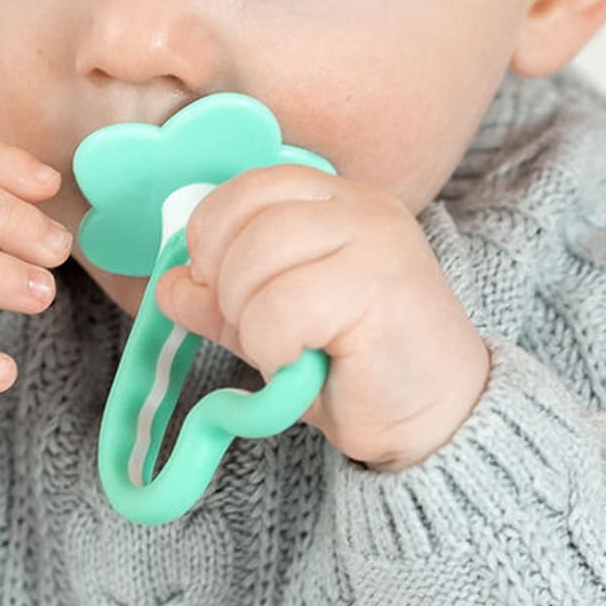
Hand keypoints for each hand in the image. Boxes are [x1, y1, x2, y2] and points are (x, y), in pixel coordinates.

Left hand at [153, 165, 491, 472]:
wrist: (437, 420)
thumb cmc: (359, 369)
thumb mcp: (274, 326)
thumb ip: (223, 299)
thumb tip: (169, 285)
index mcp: (338, 203)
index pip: (252, 184)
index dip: (213, 232)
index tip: (214, 283)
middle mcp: (361, 209)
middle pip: (246, 218)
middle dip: (225, 283)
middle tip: (253, 329)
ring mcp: (376, 242)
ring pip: (257, 258)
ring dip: (248, 318)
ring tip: (282, 350)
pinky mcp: (380, 287)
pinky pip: (281, 308)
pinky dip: (272, 347)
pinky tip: (299, 365)